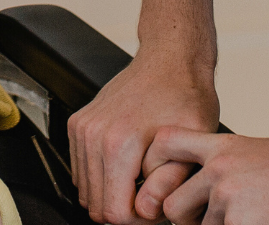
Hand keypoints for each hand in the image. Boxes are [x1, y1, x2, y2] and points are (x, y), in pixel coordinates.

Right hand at [68, 50, 220, 223]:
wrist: (170, 60)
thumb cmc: (184, 95)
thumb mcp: (190, 144)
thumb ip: (168, 184)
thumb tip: (146, 210)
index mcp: (118, 143)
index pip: (114, 212)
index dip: (140, 220)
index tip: (158, 208)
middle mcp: (93, 136)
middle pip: (97, 205)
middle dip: (126, 209)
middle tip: (154, 195)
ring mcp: (82, 129)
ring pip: (87, 191)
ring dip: (113, 194)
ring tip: (143, 180)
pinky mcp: (78, 125)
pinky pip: (82, 172)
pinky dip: (103, 178)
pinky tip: (128, 167)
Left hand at [134, 128, 268, 224]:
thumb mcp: (254, 151)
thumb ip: (225, 167)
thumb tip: (207, 192)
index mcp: (220, 147)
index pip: (165, 142)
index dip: (156, 164)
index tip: (160, 183)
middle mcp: (217, 169)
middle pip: (172, 204)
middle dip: (187, 219)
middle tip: (210, 220)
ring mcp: (227, 195)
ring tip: (249, 217)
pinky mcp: (241, 220)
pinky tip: (260, 221)